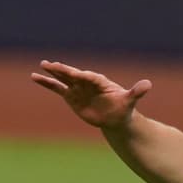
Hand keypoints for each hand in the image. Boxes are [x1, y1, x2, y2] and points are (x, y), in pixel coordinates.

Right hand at [31, 60, 151, 128]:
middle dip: (64, 70)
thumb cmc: (123, 109)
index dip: (82, 76)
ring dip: (53, 72)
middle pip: (73, 74)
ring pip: (63, 78)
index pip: (89, 77)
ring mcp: (77, 88)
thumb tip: (148, 84)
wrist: (115, 118)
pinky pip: (56, 88)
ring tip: (42, 65)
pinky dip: (46, 83)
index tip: (75, 74)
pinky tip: (34, 77)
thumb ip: (136, 92)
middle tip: (51, 64)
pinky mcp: (71, 96)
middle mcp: (87, 82)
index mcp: (100, 81)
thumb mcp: (129, 101)